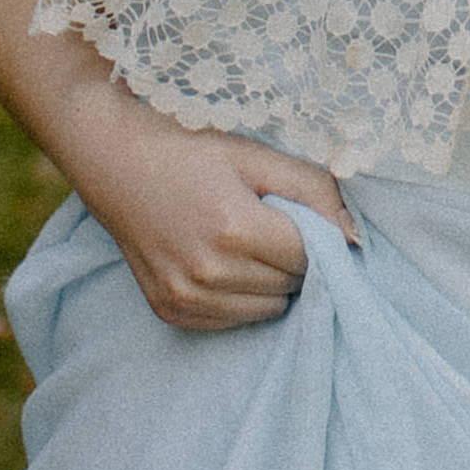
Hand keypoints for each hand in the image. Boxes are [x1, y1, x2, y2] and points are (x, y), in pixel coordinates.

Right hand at [82, 117, 355, 334]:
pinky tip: (224, 263)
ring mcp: (185, 296)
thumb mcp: (255, 155)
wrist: (113, 159)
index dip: (319, 236)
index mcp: (234, 228)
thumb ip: (312, 189)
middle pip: (292, 284)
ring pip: (269, 309)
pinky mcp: (169, 311)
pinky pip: (234, 321)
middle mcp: (208, 272)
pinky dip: (242, 298)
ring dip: (272, 282)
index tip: (308, 218)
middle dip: (296, 258)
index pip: (311, 256)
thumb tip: (356, 235)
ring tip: (248, 243)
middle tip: (272, 225)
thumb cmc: (189, 149)